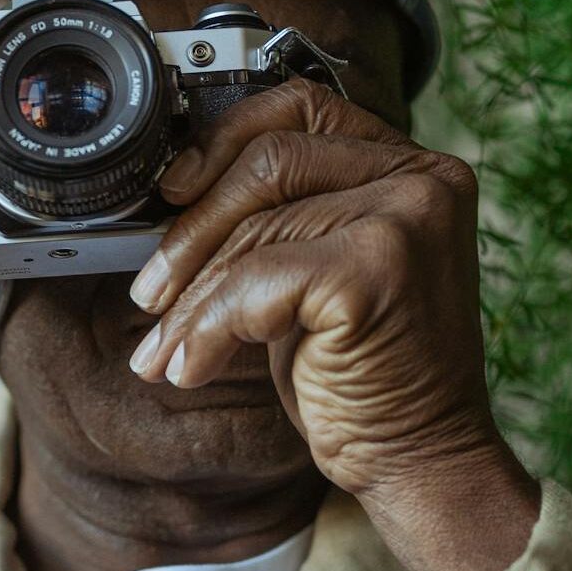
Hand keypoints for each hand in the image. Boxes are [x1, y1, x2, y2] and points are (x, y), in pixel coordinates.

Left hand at [125, 78, 538, 570]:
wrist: (420, 461)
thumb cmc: (363, 374)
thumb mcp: (317, 275)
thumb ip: (279, 219)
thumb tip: (173, 191)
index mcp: (413, 166)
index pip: (299, 109)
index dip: (223, 140)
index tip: (171, 187)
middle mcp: (423, 178)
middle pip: (268, 162)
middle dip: (192, 231)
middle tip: (149, 293)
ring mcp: (407, 217)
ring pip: (255, 232)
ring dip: (190, 300)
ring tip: (164, 350)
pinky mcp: (378, 267)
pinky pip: (256, 282)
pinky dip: (210, 330)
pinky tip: (193, 368)